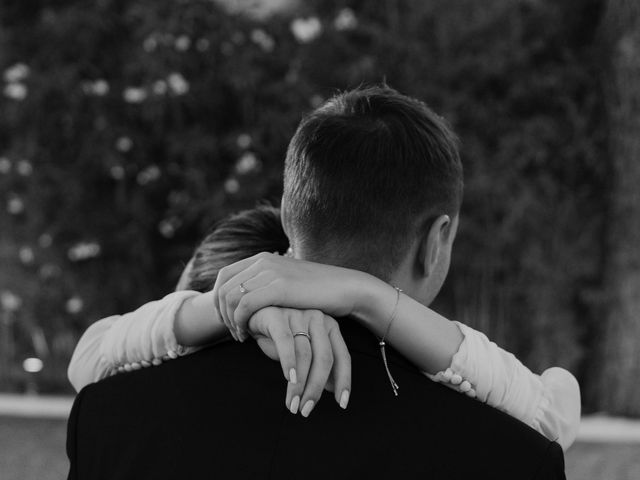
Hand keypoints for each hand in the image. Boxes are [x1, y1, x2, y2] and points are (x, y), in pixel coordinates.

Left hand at [212, 252, 382, 340]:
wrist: (345, 287)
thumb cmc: (319, 290)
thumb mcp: (289, 281)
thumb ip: (269, 283)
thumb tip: (252, 295)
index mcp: (263, 258)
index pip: (224, 276)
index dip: (218, 298)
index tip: (226, 318)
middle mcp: (263, 261)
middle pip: (223, 287)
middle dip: (221, 312)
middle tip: (231, 331)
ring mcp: (270, 272)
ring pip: (230, 298)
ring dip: (230, 320)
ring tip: (240, 336)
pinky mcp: (278, 287)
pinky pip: (244, 305)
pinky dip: (240, 322)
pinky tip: (248, 334)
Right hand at [247, 307, 351, 415]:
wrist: (252, 314)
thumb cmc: (280, 335)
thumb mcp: (303, 351)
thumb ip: (318, 366)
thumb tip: (333, 389)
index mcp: (330, 327)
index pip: (343, 357)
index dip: (344, 381)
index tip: (342, 404)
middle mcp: (318, 318)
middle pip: (324, 358)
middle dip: (316, 388)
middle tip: (306, 410)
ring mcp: (298, 315)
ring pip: (304, 355)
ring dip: (298, 384)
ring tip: (292, 404)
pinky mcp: (277, 316)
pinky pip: (286, 342)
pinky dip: (289, 362)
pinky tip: (289, 378)